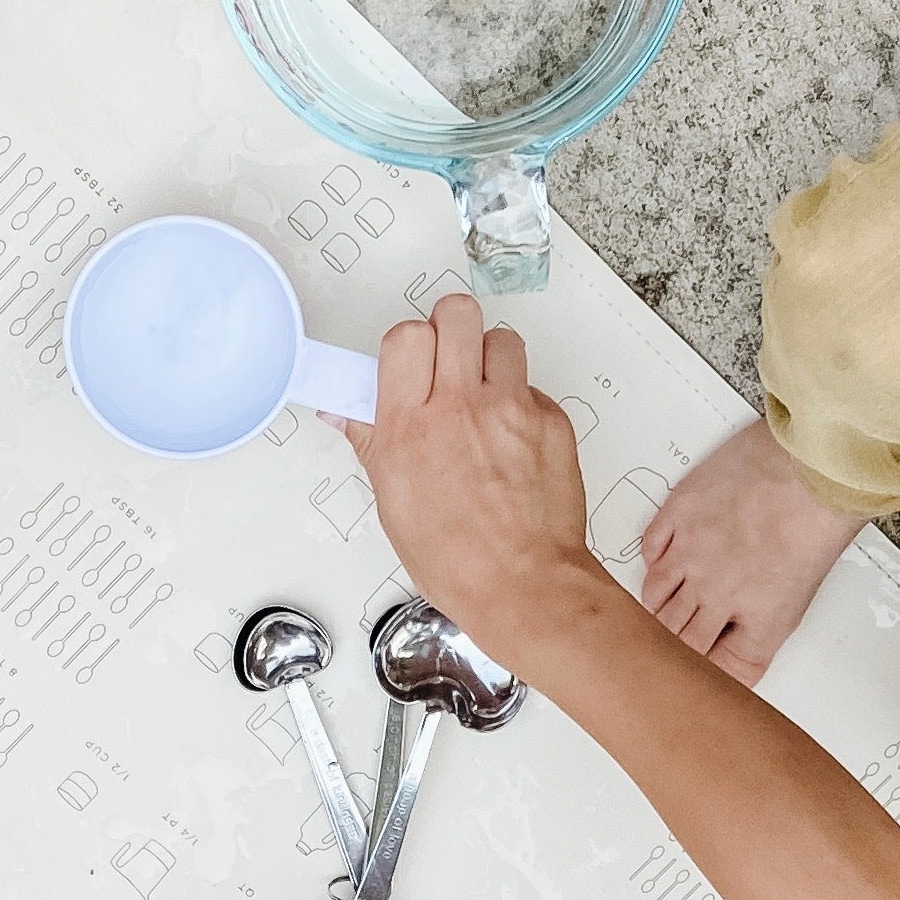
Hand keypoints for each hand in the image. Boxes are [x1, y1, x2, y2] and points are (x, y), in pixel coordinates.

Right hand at [349, 293, 599, 672]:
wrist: (525, 585)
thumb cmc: (458, 559)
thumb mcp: (393, 500)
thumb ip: (373, 441)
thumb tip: (348, 412)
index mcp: (411, 426)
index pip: (405, 336)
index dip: (408, 343)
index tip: (409, 362)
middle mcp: (462, 407)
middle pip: (456, 314)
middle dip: (450, 328)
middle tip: (449, 358)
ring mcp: (513, 410)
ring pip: (502, 339)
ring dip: (491, 358)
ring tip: (485, 393)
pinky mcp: (552, 421)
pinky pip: (534, 387)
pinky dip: (522, 403)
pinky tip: (512, 438)